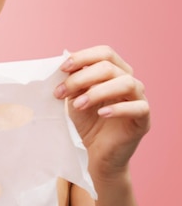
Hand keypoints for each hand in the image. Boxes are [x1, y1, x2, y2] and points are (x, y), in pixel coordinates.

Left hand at [53, 46, 149, 178]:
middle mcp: (130, 81)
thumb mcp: (75, 96)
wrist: (96, 152)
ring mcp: (139, 99)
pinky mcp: (144, 119)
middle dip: (82, 78)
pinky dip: (118, 108)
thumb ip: (73, 79)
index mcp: (115, 71)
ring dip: (97, 92)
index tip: (62, 68)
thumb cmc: (86, 120)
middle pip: (110, 67)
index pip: (105, 53)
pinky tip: (101, 113)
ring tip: (78, 105)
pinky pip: (138, 107)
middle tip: (61, 92)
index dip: (83, 57)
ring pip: (125, 83)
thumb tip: (64, 59)